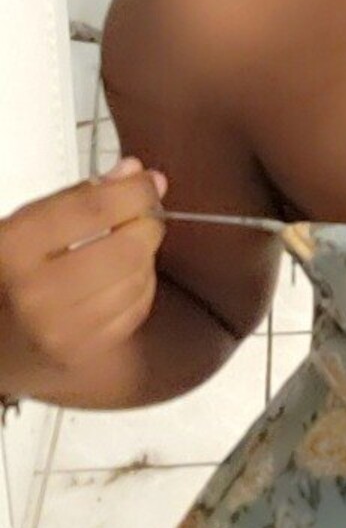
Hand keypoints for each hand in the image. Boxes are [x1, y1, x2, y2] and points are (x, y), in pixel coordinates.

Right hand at [0, 158, 168, 381]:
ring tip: (127, 246)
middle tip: (144, 216)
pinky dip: (140, 286)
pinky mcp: (82, 354)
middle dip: (146, 225)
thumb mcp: (24, 225)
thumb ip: (78, 196)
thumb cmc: (6, 274)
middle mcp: (36, 292)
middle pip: (126, 249)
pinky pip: (135, 310)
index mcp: (13, 248)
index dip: (133, 191)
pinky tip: (123, 278)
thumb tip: (134, 173)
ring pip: (137, 280)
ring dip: (144, 256)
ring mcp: (61, 331)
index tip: (148, 182)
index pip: (93, 209)